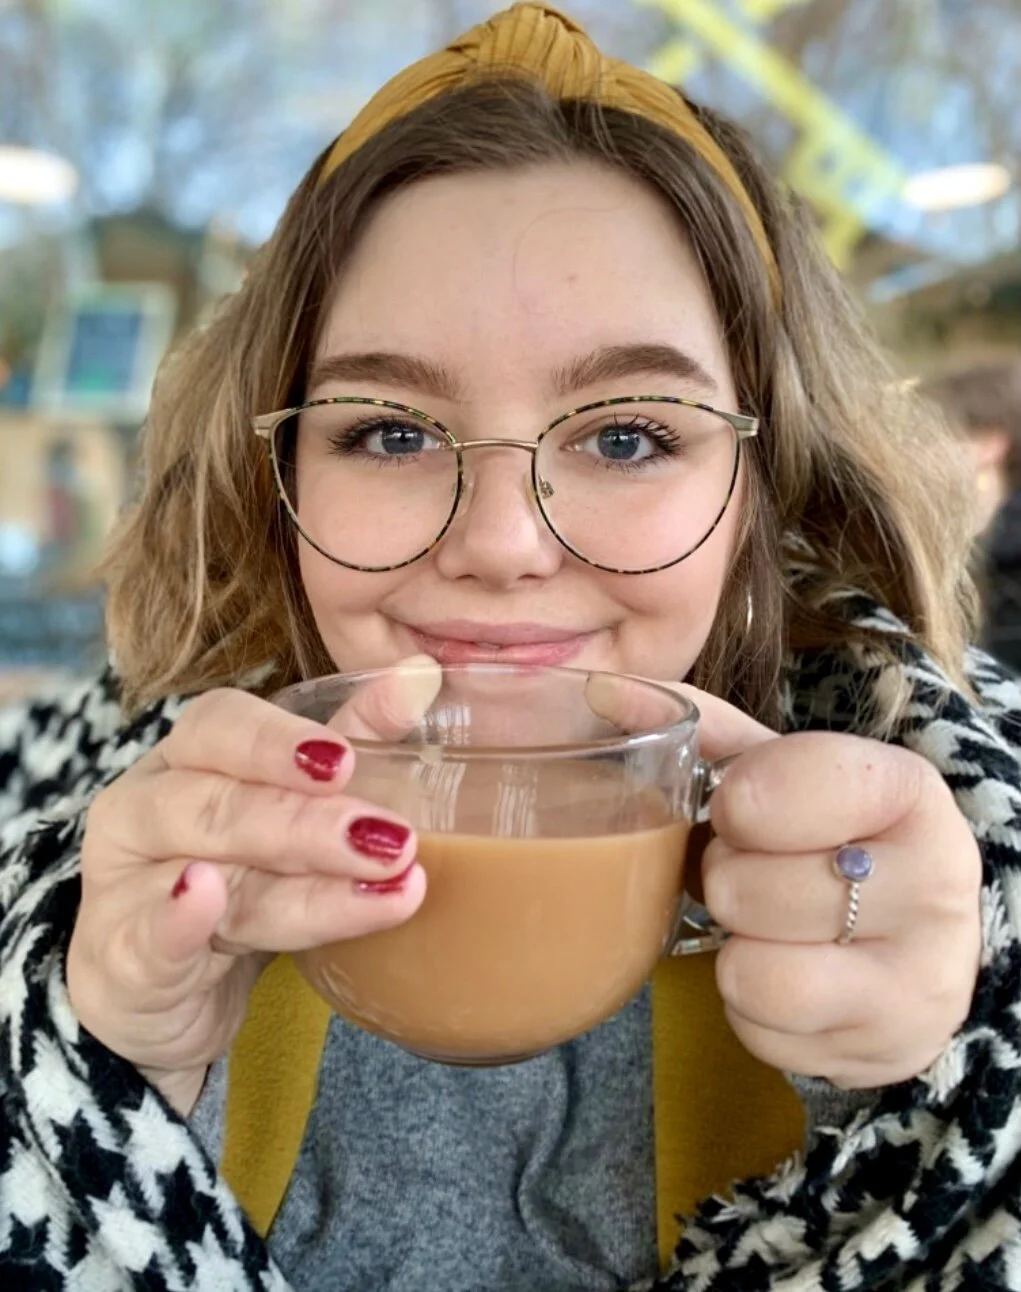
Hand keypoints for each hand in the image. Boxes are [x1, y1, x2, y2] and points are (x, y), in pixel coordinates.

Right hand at [66, 656, 440, 1113]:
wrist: (156, 989)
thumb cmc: (237, 878)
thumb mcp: (290, 806)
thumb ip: (350, 740)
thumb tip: (419, 677)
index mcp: (185, 760)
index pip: (221, 727)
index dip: (281, 742)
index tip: (347, 762)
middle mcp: (142, 811)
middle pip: (220, 803)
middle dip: (310, 823)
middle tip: (391, 841)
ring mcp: (122, 888)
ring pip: (210, 877)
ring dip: (301, 889)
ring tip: (377, 890)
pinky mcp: (119, 963)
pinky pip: (150, 938)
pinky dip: (178, 920)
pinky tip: (208, 902)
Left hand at [677, 686, 982, 1088]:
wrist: (911, 938)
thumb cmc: (827, 838)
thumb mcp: (781, 772)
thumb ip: (700, 727)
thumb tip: (599, 691)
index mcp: (905, 790)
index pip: (789, 787)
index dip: (737, 802)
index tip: (735, 808)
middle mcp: (934, 884)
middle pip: (749, 888)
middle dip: (725, 880)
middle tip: (750, 872)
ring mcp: (920, 977)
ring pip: (755, 970)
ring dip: (733, 947)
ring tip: (763, 925)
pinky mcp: (889, 1046)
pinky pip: (761, 1029)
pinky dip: (748, 1004)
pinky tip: (783, 971)